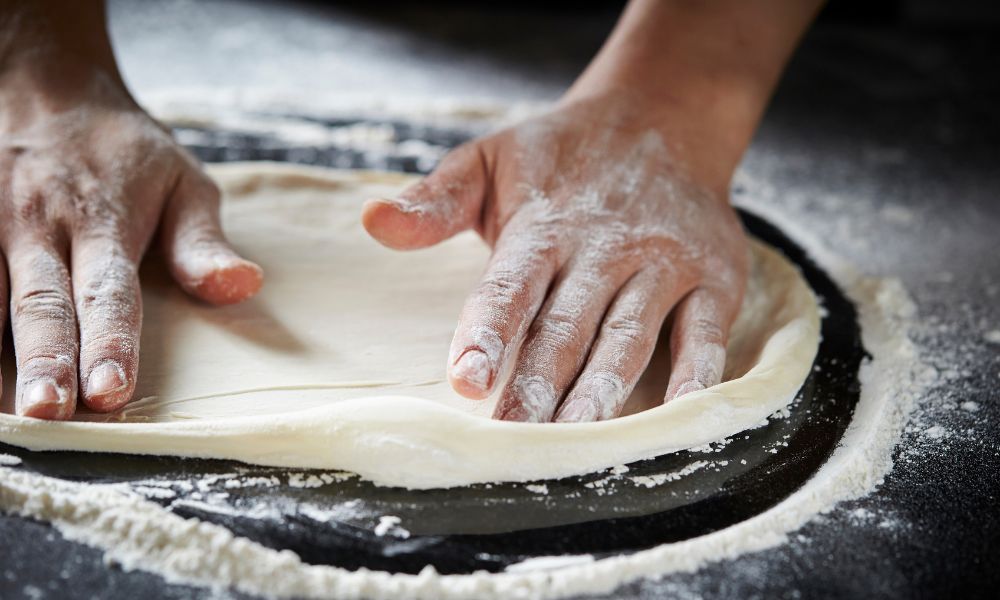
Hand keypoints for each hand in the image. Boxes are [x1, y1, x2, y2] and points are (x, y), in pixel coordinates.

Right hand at [0, 68, 261, 419]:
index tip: (109, 392)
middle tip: (45, 412)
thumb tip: (243, 286)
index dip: (109, 342)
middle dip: (43, 359)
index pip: (109, 292)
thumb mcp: (182, 181)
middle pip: (40, 302)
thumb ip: (202, 242)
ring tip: (1, 410)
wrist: (44, 84)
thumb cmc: (123, 151)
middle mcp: (39, 225)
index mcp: (103, 221)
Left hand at [363, 94, 748, 421]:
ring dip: (604, 390)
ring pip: (630, 336)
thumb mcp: (490, 162)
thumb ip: (435, 201)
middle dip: (539, 385)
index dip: (489, 332)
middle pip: (567, 326)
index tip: (467, 380)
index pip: (511, 286)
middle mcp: (604, 248)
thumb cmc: (562, 157)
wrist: (662, 118)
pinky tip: (677, 415)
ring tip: (578, 438)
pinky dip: (696, 375)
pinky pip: (706, 334)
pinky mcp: (714, 278)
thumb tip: (371, 221)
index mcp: (543, 226)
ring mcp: (664, 264)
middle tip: (514, 439)